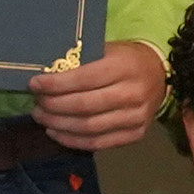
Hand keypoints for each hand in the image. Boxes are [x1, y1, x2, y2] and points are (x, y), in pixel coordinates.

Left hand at [31, 39, 165, 152]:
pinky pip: (99, 143)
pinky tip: (56, 132)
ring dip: (59, 125)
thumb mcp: (107, 50)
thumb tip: (45, 74)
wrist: (159, 74)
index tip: (34, 85)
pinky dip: (72, 140)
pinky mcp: (136, 134)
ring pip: (89, 127)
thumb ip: (81, 62)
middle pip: (84, 106)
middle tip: (36, 104)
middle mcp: (133, 93)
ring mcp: (136, 116)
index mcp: (124, 67)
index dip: (55, 84)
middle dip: (53, 106)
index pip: (84, 79)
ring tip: (42, 117)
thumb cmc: (125, 59)